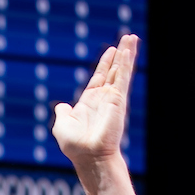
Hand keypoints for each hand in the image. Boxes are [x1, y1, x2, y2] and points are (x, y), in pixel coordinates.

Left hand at [53, 35, 138, 168]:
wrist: (89, 157)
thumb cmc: (75, 147)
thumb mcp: (62, 126)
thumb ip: (63, 113)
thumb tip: (62, 106)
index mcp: (90, 103)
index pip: (99, 78)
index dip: (105, 64)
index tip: (111, 50)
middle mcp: (103, 99)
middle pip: (113, 71)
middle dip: (120, 54)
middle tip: (127, 38)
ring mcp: (112, 98)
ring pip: (121, 71)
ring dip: (127, 53)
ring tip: (132, 37)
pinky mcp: (118, 99)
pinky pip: (122, 77)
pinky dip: (126, 63)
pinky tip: (129, 49)